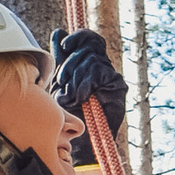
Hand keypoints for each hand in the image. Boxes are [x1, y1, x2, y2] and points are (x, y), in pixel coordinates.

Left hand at [48, 25, 127, 157]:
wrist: (75, 142)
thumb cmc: (64, 115)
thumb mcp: (57, 81)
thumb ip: (60, 57)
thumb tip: (58, 32)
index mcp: (87, 64)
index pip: (87, 38)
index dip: (76, 38)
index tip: (63, 46)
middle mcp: (101, 68)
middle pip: (89, 44)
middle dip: (70, 61)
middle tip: (62, 82)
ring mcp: (110, 77)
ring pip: (91, 58)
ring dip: (75, 77)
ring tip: (70, 96)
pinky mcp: (117, 86)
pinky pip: (98, 71)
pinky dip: (85, 84)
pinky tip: (80, 97)